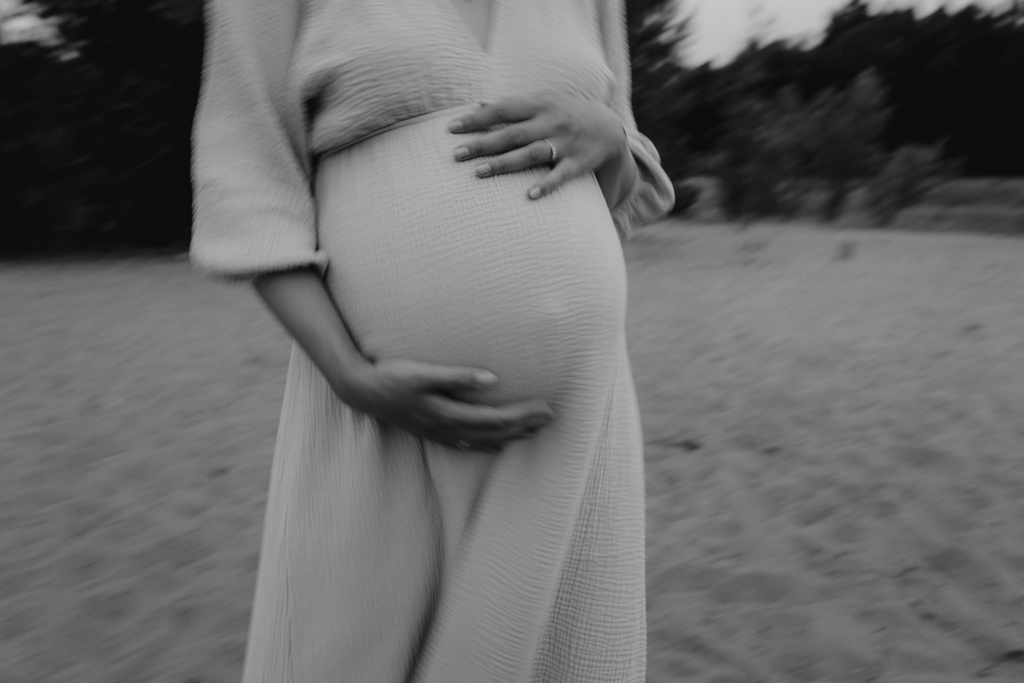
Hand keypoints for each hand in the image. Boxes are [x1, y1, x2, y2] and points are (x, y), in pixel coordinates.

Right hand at [340, 358, 554, 452]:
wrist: (362, 392)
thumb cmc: (391, 376)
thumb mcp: (422, 372)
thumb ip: (457, 376)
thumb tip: (493, 380)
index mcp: (448, 413)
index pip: (496, 419)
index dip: (523, 415)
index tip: (546, 407)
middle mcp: (447, 428)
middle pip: (495, 432)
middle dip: (525, 425)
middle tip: (551, 416)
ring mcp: (441, 433)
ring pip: (484, 441)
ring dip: (511, 436)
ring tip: (535, 430)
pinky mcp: (434, 432)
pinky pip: (468, 444)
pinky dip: (488, 444)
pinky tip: (498, 444)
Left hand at [448, 93, 631, 200]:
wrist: (610, 129)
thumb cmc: (567, 115)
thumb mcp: (543, 103)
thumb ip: (513, 106)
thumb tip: (478, 104)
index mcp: (540, 104)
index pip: (502, 110)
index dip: (476, 119)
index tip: (451, 129)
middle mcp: (552, 121)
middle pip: (512, 133)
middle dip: (482, 144)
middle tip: (455, 155)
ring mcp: (566, 142)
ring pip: (531, 153)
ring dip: (504, 164)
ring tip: (478, 173)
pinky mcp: (579, 162)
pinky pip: (561, 175)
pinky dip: (546, 184)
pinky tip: (530, 196)